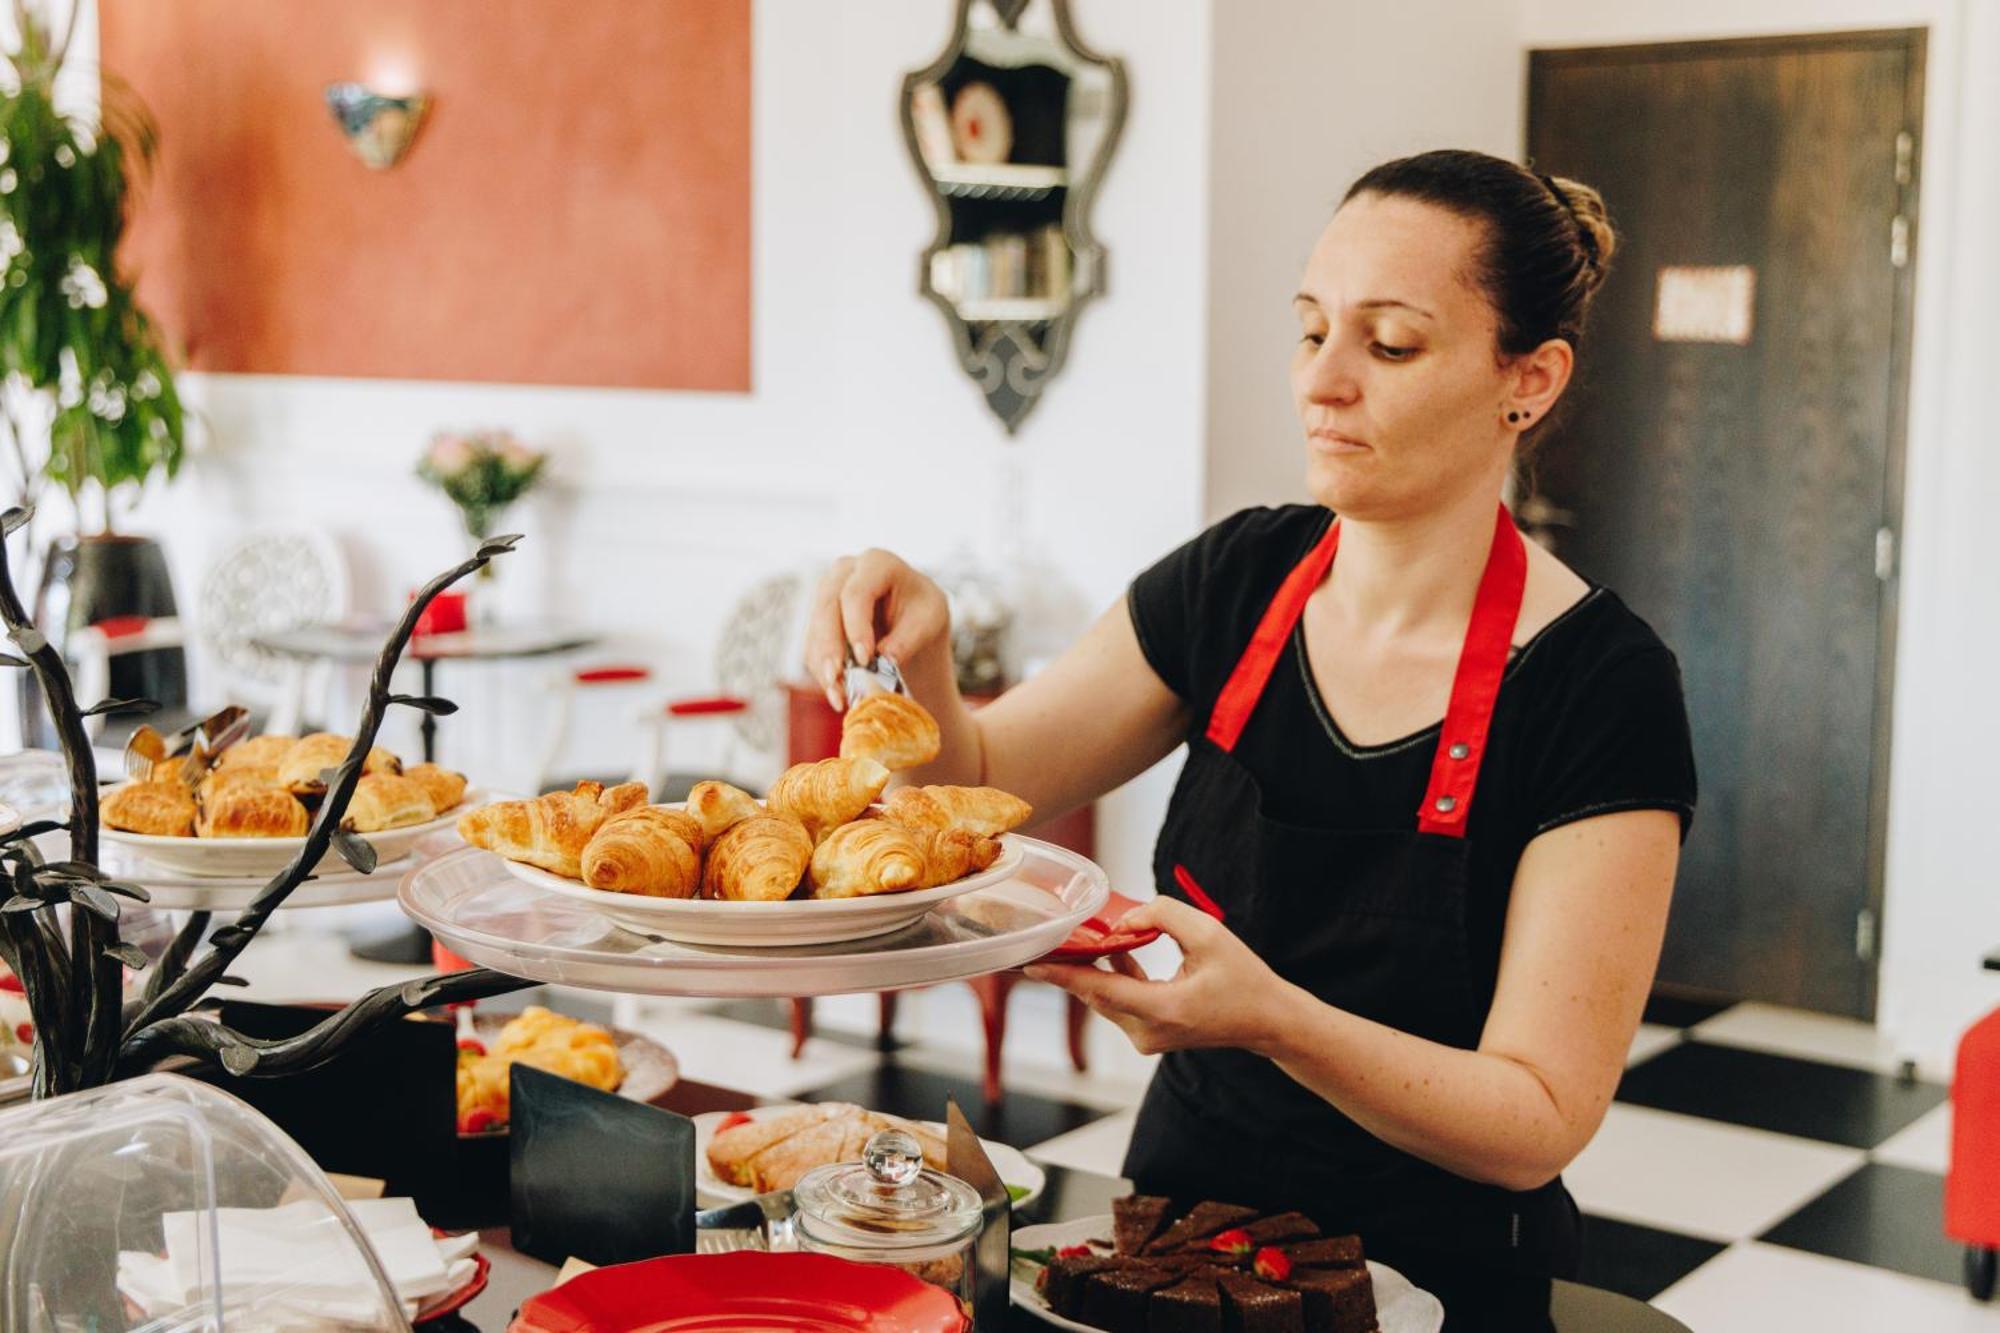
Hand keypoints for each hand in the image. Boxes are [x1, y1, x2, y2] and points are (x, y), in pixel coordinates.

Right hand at [804, 550, 950, 709]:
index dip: (856, 626)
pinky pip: (813, 647)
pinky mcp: (818, 620)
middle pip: (827, 608)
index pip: (856, 592)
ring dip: (824, 666)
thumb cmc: (922, 613)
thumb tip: (885, 659)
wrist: (911, 620)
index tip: (865, 658)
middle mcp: (844, 573)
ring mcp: (826, 595)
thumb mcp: (929, 621)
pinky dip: (823, 673)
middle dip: (830, 647)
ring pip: (815, 630)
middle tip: (838, 680)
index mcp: (877, 563)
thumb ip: (908, 637)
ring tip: (839, 697)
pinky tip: (837, 694)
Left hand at [1024, 898, 1293, 1056]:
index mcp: (1163, 1010)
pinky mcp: (1151, 1035)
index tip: (1031, 965)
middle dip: (1074, 963)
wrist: (1267, 1020)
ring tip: (1080, 937)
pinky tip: (1115, 951)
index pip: (1100, 990)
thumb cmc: (1243, 977)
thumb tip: (1123, 920)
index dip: (1062, 976)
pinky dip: (1114, 976)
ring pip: (1107, 998)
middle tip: (1051, 935)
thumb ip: (1162, 915)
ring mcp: (1149, 1038)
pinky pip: (1121, 1002)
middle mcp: (1149, 1031)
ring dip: (1095, 968)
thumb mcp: (1207, 933)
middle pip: (1098, 992)